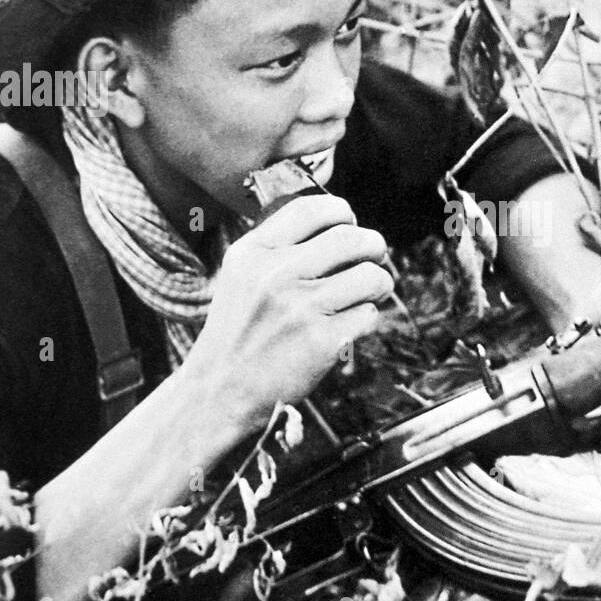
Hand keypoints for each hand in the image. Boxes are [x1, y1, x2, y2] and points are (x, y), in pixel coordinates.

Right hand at [182, 194, 392, 430]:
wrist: (220, 391)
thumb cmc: (239, 331)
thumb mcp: (241, 275)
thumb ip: (278, 245)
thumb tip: (340, 221)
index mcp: (254, 252)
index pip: (312, 208)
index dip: (343, 212)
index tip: (350, 224)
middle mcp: (276, 275)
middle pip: (352, 238)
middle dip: (374, 246)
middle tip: (373, 257)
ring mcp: (300, 309)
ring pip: (371, 276)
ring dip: (379, 283)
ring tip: (369, 292)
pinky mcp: (322, 341)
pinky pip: (368, 315)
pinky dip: (365, 319)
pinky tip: (347, 326)